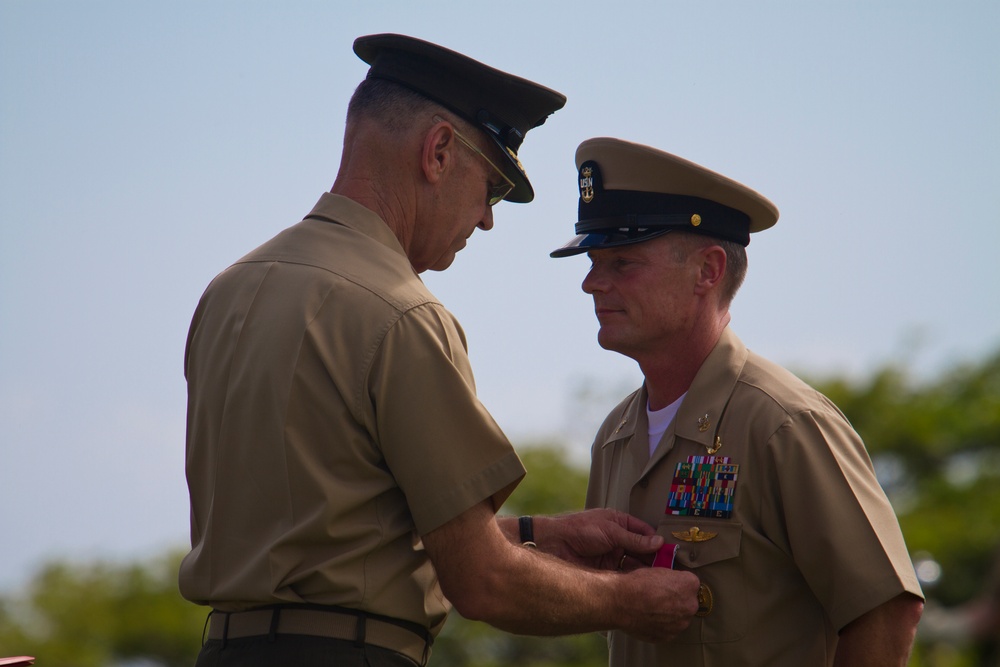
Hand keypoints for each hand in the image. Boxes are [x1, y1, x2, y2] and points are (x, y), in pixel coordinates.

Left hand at [533, 509, 663, 570]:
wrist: (553, 545)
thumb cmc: (578, 529)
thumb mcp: (610, 530)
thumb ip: (634, 539)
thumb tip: (658, 542)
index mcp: (619, 523)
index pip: (644, 533)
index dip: (657, 543)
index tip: (671, 554)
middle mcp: (618, 540)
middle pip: (642, 551)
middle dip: (654, 560)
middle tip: (668, 571)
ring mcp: (612, 557)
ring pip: (635, 565)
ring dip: (646, 572)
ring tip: (659, 580)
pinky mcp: (606, 572)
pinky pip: (624, 576)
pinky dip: (633, 580)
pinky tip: (643, 586)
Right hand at [618, 567, 700, 642]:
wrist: (621, 602)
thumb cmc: (638, 582)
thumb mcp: (658, 570)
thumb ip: (673, 578)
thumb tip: (672, 584)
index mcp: (690, 584)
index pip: (690, 583)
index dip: (677, 583)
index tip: (667, 584)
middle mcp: (690, 606)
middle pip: (687, 602)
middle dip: (677, 601)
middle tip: (659, 597)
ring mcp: (680, 624)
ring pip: (679, 618)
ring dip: (670, 615)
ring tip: (652, 610)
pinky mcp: (668, 637)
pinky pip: (668, 630)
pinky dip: (661, 626)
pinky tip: (648, 619)